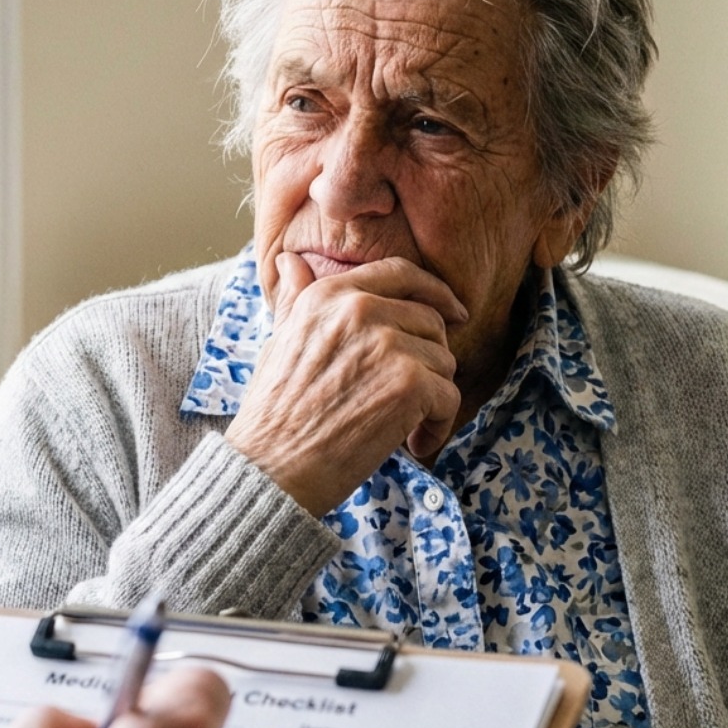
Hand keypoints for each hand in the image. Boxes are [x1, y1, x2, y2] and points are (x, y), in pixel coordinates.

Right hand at [225, 252, 465, 513]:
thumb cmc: (274, 411)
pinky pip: (449, 398)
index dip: (435, 292)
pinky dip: (437, 426)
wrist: (272, 465)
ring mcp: (388, 344)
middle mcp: (360, 309)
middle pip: (431, 321)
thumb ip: (296, 298)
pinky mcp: (410, 383)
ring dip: (432, 397)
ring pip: (444, 362)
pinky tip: (411, 443)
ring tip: (402, 423)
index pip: (400, 274)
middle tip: (409, 396)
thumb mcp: (280, 340)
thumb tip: (288, 261)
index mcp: (330, 295)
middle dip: (429, 360)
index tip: (455, 313)